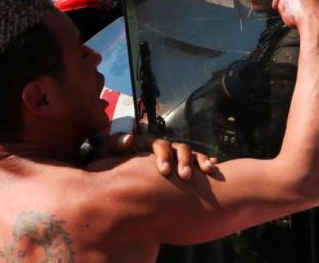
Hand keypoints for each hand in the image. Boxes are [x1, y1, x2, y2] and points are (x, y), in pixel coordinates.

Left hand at [98, 133, 216, 179]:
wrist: (113, 179)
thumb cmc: (109, 165)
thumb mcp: (106, 154)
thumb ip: (114, 144)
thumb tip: (130, 139)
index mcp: (147, 143)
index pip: (159, 144)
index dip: (163, 155)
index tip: (164, 171)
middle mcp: (162, 148)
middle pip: (177, 148)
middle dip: (183, 161)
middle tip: (184, 176)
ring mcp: (172, 156)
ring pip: (189, 153)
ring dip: (196, 161)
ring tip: (202, 173)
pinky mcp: (179, 166)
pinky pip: (196, 161)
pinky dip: (205, 162)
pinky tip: (212, 167)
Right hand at [272, 0, 318, 31]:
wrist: (316, 27)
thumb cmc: (300, 16)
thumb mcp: (282, 7)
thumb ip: (282, 1)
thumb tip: (284, 2)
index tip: (276, 5)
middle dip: (292, 0)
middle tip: (286, 9)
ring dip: (302, 5)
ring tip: (297, 15)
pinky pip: (316, 5)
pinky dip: (311, 10)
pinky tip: (306, 17)